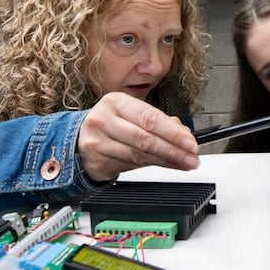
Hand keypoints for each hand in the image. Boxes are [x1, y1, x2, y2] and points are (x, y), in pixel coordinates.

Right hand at [77, 92, 199, 182]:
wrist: (79, 139)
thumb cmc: (111, 124)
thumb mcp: (131, 115)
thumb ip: (158, 122)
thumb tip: (183, 134)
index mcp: (116, 102)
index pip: (150, 117)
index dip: (173, 132)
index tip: (190, 142)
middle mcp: (104, 119)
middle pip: (145, 138)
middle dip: (173, 150)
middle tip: (191, 157)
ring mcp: (98, 141)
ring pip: (139, 155)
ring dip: (166, 161)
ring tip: (184, 163)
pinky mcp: (97, 161)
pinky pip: (130, 166)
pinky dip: (152, 167)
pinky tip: (166, 166)